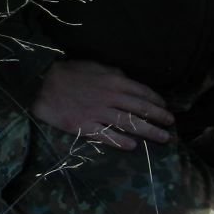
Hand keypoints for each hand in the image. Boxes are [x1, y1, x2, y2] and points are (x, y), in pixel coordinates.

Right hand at [31, 59, 175, 150]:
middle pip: (141, 109)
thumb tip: (128, 79)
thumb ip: (115, 74)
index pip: (143, 92)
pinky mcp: (84, 126)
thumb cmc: (69, 72)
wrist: (41, 83)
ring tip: (163, 138)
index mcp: (115, 81)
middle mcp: (111, 97)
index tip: (166, 109)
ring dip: (149, 131)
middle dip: (159, 118)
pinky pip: (106, 135)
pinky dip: (121, 141)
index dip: (157, 102)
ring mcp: (98, 113)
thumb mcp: (96, 66)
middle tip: (172, 126)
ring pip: (129, 123)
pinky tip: (133, 146)